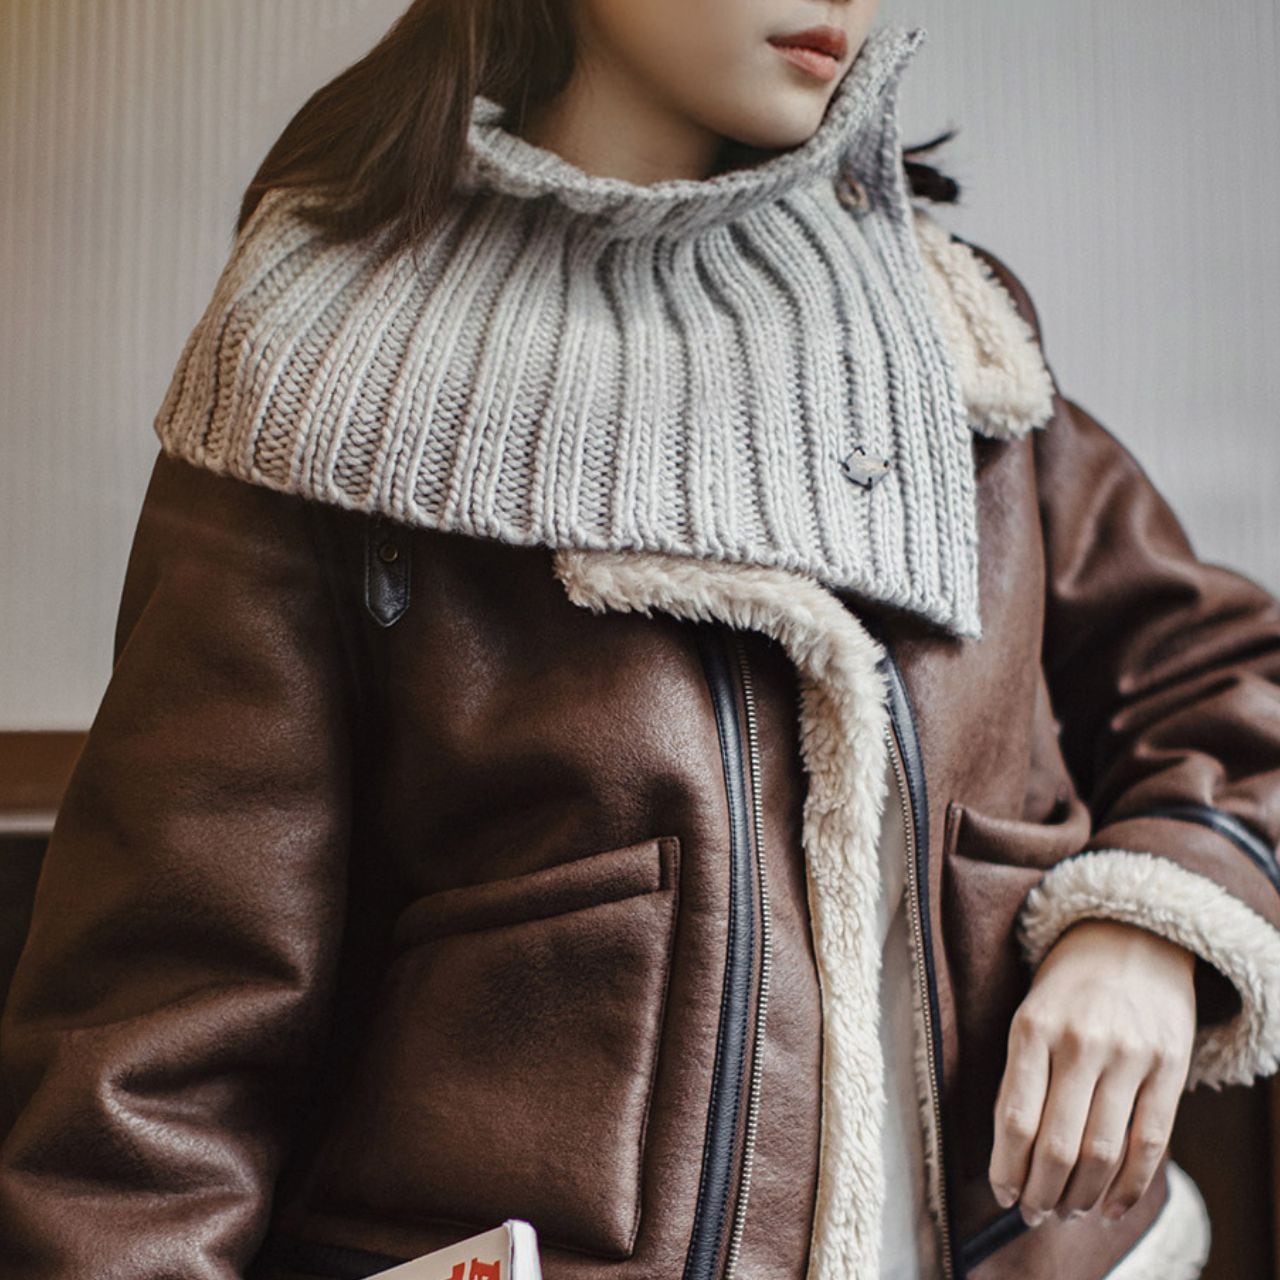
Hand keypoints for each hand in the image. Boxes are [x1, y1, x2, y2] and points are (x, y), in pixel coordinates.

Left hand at [988, 918, 1195, 1226]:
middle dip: (1042, 1192)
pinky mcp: (1169, 1067)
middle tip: (1034, 1213)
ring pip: (1104, 1151)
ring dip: (1082, 1196)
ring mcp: (1129, 1055)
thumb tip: (1011, 1155)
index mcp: (1033, 1027)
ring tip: (1068, 1212)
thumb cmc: (1068, 986)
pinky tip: (1111, 1205)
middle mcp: (1081, 1042)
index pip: (1015, 1117)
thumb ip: (1022, 1076)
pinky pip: (1150, 1142)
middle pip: (1059, 1144)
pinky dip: (1129, 1185)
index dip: (1007, 1168)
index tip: (1002, 1193)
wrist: (1130, 936)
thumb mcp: (1029, 1014)